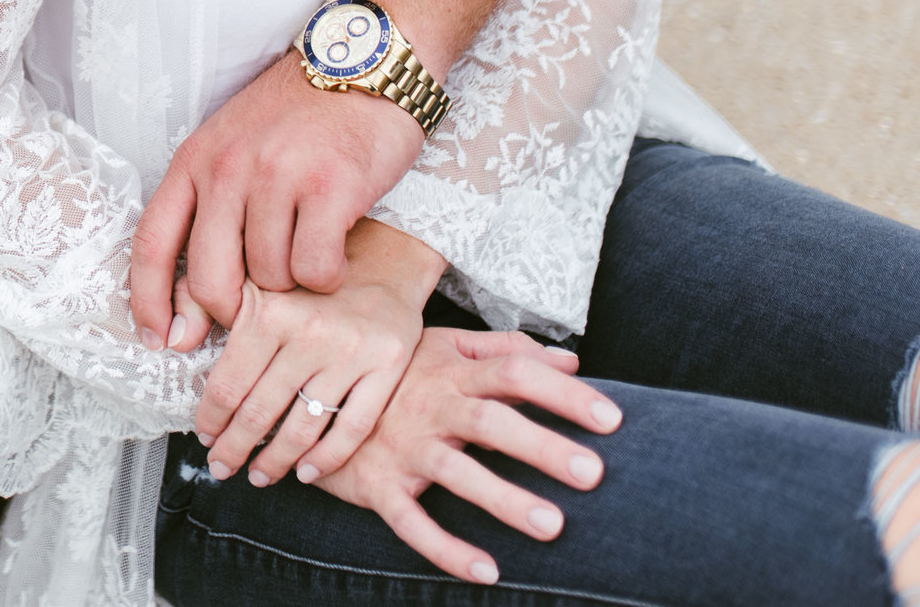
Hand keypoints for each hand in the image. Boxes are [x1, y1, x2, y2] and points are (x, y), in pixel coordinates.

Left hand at [132, 55, 422, 341]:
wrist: (365, 60)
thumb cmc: (300, 115)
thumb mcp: (235, 149)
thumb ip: (210, 216)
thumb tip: (192, 312)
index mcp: (195, 159)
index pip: (152, 243)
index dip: (148, 301)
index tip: (157, 340)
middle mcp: (227, 167)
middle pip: (210, 279)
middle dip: (232, 312)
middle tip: (260, 307)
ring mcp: (277, 176)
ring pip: (270, 280)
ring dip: (293, 284)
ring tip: (309, 246)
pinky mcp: (330, 187)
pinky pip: (315, 270)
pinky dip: (328, 275)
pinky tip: (337, 247)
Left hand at [188, 224, 435, 487]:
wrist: (381, 259)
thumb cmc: (305, 277)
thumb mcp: (252, 277)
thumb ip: (206, 300)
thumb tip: (174, 342)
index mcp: (270, 312)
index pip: (229, 385)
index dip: (211, 419)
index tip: (204, 436)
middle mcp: (311, 333)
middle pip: (261, 412)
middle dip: (234, 448)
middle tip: (221, 466)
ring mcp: (352, 353)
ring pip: (304, 427)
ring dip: (275, 461)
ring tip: (259, 475)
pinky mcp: (388, 367)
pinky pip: (353, 427)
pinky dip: (327, 458)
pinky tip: (306, 471)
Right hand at [306, 327, 623, 585]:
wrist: (306, 392)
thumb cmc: (393, 372)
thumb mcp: (443, 346)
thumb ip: (506, 350)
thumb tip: (571, 361)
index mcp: (451, 371)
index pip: (515, 372)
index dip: (563, 394)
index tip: (613, 419)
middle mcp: (430, 406)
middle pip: (491, 421)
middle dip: (542, 446)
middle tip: (593, 474)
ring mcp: (402, 447)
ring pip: (455, 472)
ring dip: (503, 499)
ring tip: (552, 526)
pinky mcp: (378, 484)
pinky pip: (411, 521)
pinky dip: (445, 548)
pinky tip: (486, 572)